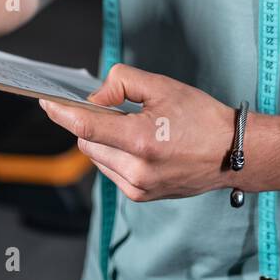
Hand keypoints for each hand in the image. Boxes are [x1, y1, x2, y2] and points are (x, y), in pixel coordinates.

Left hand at [38, 62, 236, 201]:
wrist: (232, 153)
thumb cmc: (201, 117)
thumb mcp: (163, 87)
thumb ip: (122, 83)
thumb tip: (96, 98)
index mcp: (142, 141)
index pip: (86, 127)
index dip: (62, 113)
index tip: (47, 102)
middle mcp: (136, 170)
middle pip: (87, 142)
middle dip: (91, 123)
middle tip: (116, 109)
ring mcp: (137, 187)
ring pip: (96, 157)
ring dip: (102, 140)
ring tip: (135, 128)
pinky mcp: (140, 196)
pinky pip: (110, 170)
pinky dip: (114, 154)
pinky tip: (139, 145)